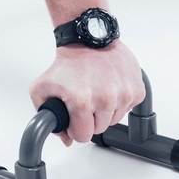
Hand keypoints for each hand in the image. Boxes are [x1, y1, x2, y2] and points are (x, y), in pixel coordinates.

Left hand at [29, 40, 144, 146]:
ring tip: (97, 90)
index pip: (82, 136)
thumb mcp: (41, 88)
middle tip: (85, 99)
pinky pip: (128, 108)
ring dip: (105, 110)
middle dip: (90, 119)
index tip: (75, 116)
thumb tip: (67, 139)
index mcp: (81, 101)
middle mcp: (105, 99)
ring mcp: (123, 94)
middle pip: (99, 129)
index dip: (76, 128)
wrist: (88, 39)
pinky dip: (120, 101)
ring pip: (115, 120)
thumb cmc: (68, 63)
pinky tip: (109, 85)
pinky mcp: (137, 89)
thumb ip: (47, 117)